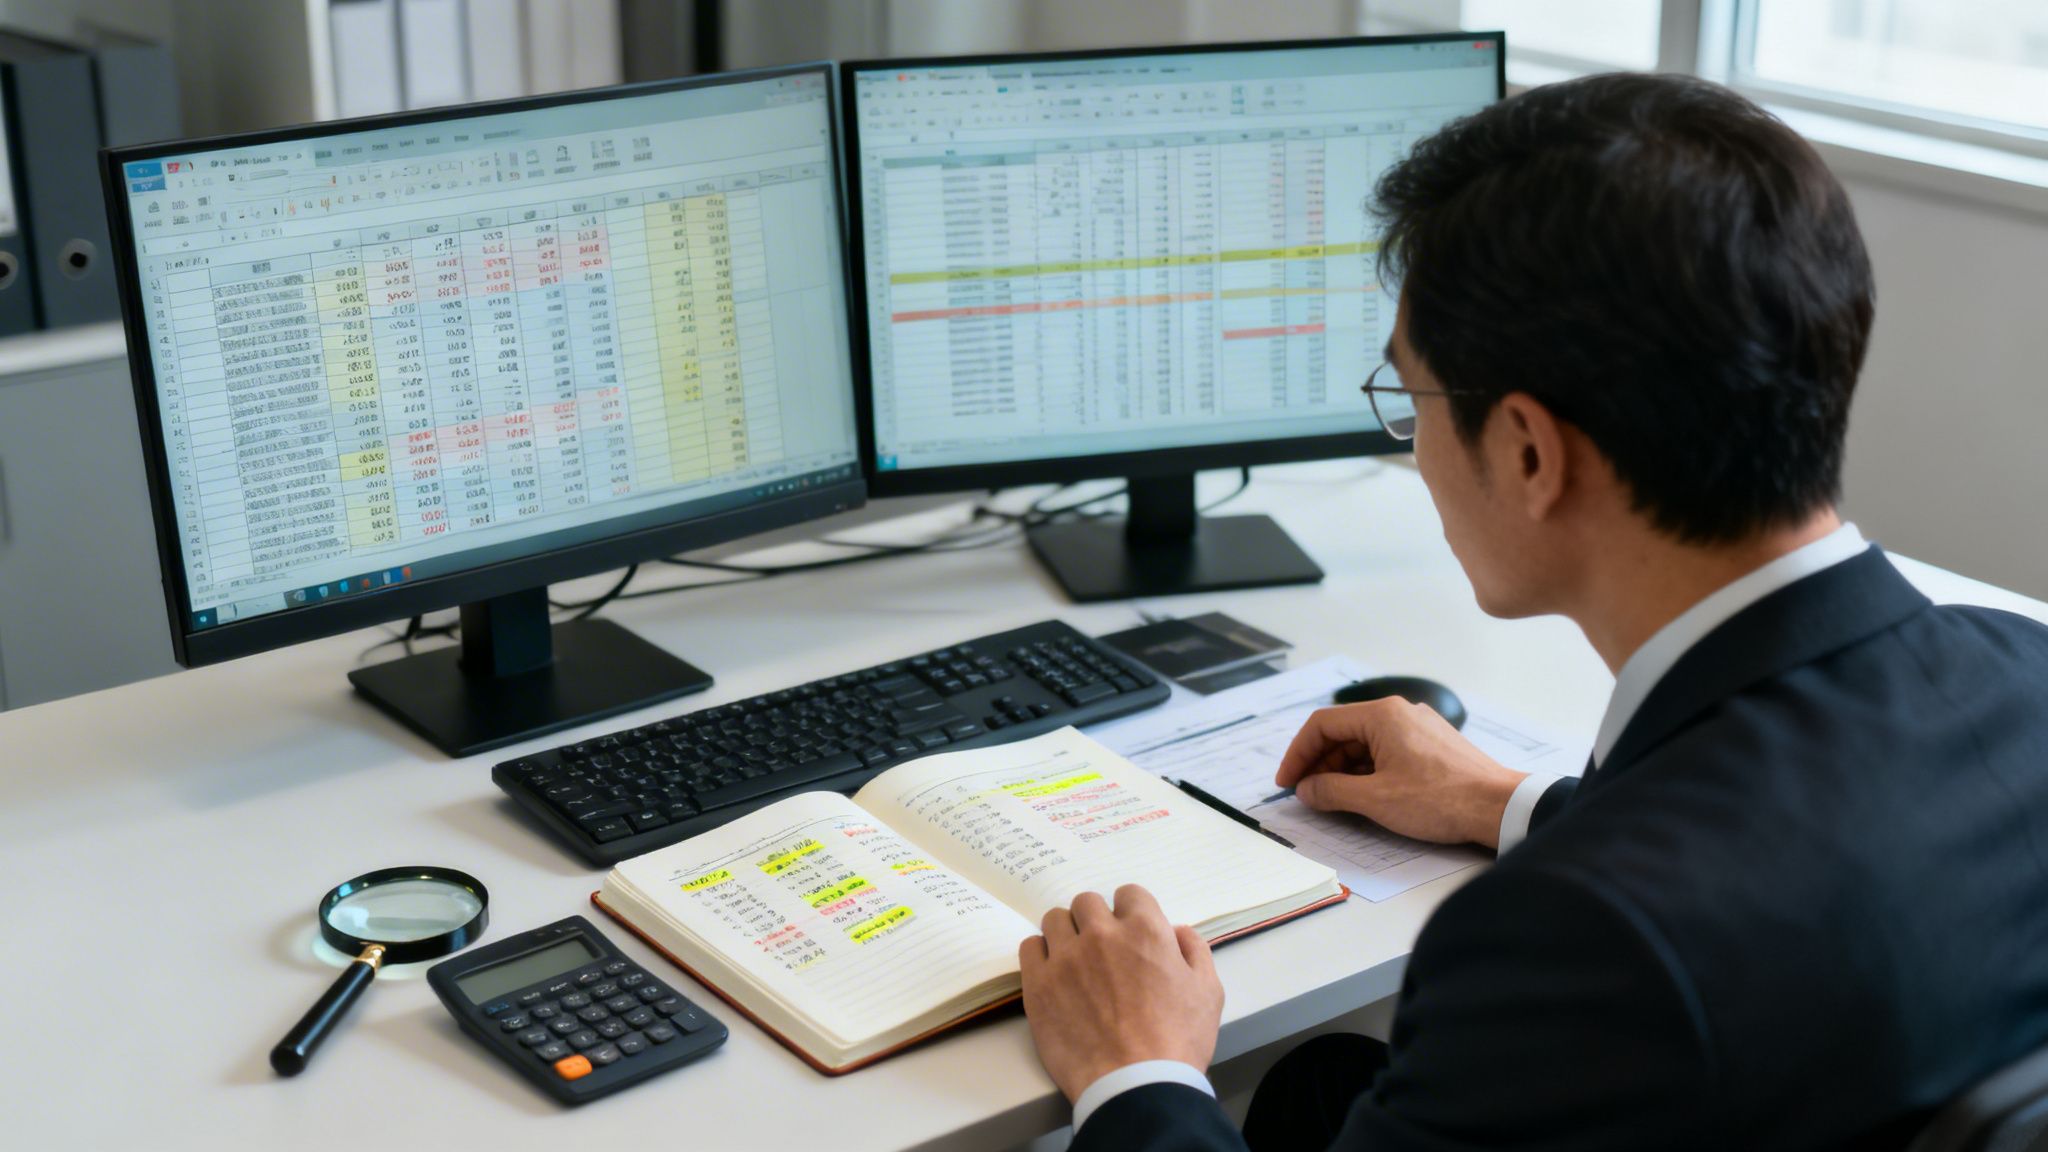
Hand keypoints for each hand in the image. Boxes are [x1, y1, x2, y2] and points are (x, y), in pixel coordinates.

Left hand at [1018, 885, 1223, 1102]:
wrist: (1134, 1085)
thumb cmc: (1176, 1042)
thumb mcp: (1207, 993)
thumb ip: (1195, 951)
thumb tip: (1178, 931)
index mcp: (1144, 931)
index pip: (1129, 893)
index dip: (1131, 912)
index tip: (1129, 931)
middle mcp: (1101, 935)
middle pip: (1087, 903)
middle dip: (1096, 919)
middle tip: (1102, 948)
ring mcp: (1066, 958)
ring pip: (1055, 920)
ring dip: (1066, 933)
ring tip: (1075, 960)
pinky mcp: (1039, 984)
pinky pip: (1029, 947)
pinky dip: (1040, 954)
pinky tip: (1054, 973)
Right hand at [1275, 698, 1525, 847]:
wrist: (1499, 807)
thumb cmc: (1441, 799)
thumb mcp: (1375, 799)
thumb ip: (1331, 791)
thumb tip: (1306, 789)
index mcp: (1382, 715)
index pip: (1322, 724)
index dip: (1298, 754)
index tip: (1287, 782)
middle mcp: (1399, 713)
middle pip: (1343, 733)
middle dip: (1319, 764)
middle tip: (1305, 794)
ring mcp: (1418, 728)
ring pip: (1365, 744)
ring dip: (1342, 770)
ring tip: (1331, 800)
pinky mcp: (1431, 746)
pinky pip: (1386, 752)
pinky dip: (1367, 772)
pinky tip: (1363, 796)